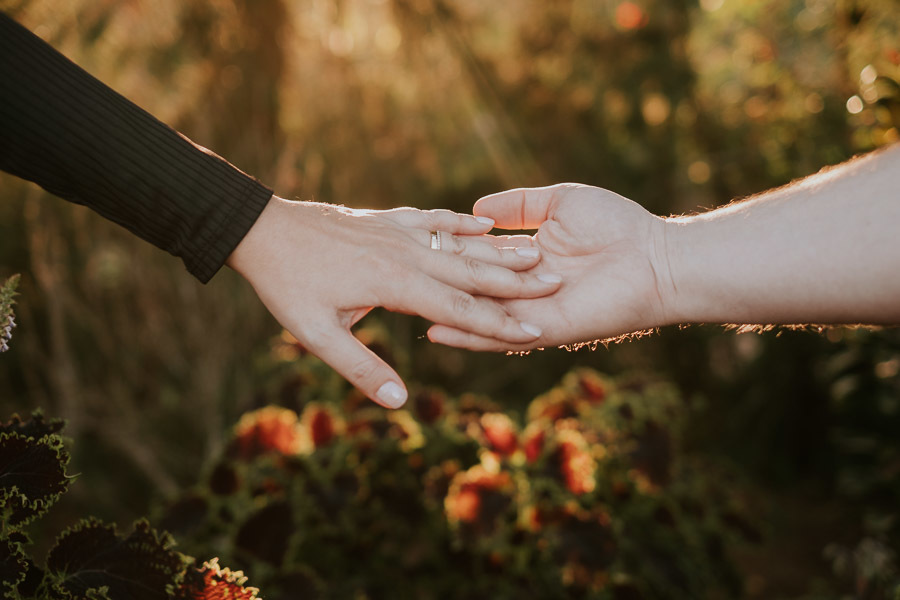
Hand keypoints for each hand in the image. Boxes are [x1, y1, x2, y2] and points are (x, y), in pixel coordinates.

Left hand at [227, 197, 561, 407]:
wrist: (261, 229)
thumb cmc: (287, 285)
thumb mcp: (316, 335)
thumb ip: (361, 368)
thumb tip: (400, 402)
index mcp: (394, 284)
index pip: (458, 308)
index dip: (498, 324)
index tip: (535, 334)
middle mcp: (405, 254)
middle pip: (470, 271)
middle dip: (515, 283)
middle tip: (558, 286)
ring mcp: (398, 232)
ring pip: (459, 245)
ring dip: (498, 253)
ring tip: (538, 255)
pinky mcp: (388, 219)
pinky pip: (433, 220)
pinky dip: (461, 223)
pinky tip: (485, 223)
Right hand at [427, 184, 671, 350]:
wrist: (654, 256)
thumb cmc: (616, 225)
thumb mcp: (560, 202)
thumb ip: (520, 205)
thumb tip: (479, 211)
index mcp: (526, 262)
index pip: (477, 264)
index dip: (447, 260)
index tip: (412, 255)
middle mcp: (524, 291)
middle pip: (472, 293)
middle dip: (437, 292)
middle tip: (396, 290)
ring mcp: (533, 313)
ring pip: (480, 319)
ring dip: (444, 319)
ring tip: (407, 315)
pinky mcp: (546, 329)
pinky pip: (501, 336)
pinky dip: (470, 336)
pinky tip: (439, 331)